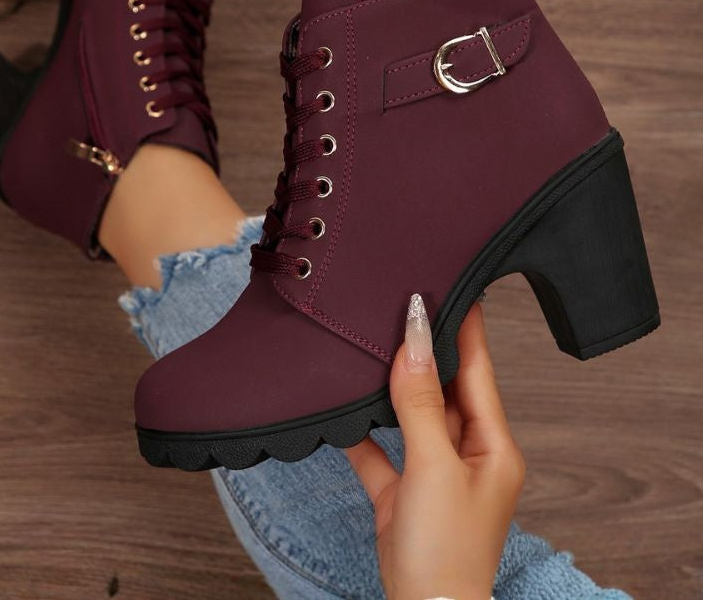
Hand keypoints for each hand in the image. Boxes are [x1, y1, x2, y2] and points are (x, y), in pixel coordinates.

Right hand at [344, 294, 524, 599]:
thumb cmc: (446, 552)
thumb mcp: (433, 468)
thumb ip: (420, 403)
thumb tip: (413, 342)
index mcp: (493, 446)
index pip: (478, 371)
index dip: (466, 328)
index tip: (456, 285)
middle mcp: (469, 455)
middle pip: (445, 388)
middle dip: (425, 350)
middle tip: (407, 305)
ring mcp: (435, 474)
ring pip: (413, 416)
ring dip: (395, 386)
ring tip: (378, 343)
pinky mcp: (404, 493)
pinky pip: (384, 450)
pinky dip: (365, 432)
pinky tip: (345, 410)